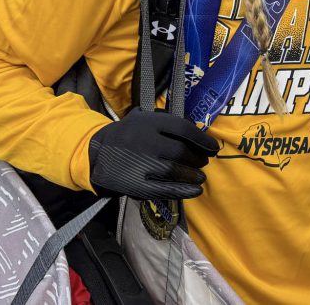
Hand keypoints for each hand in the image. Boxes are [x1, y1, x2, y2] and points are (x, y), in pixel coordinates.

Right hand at [88, 109, 219, 199]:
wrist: (96, 153)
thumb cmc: (128, 135)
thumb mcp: (144, 118)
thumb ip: (168, 122)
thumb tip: (199, 134)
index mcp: (149, 122)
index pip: (183, 129)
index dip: (203, 139)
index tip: (213, 147)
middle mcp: (145, 141)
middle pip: (181, 151)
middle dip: (198, 159)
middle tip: (203, 162)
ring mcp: (139, 163)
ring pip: (175, 170)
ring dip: (193, 175)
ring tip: (199, 177)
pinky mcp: (134, 184)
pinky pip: (163, 189)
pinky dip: (183, 191)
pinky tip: (195, 191)